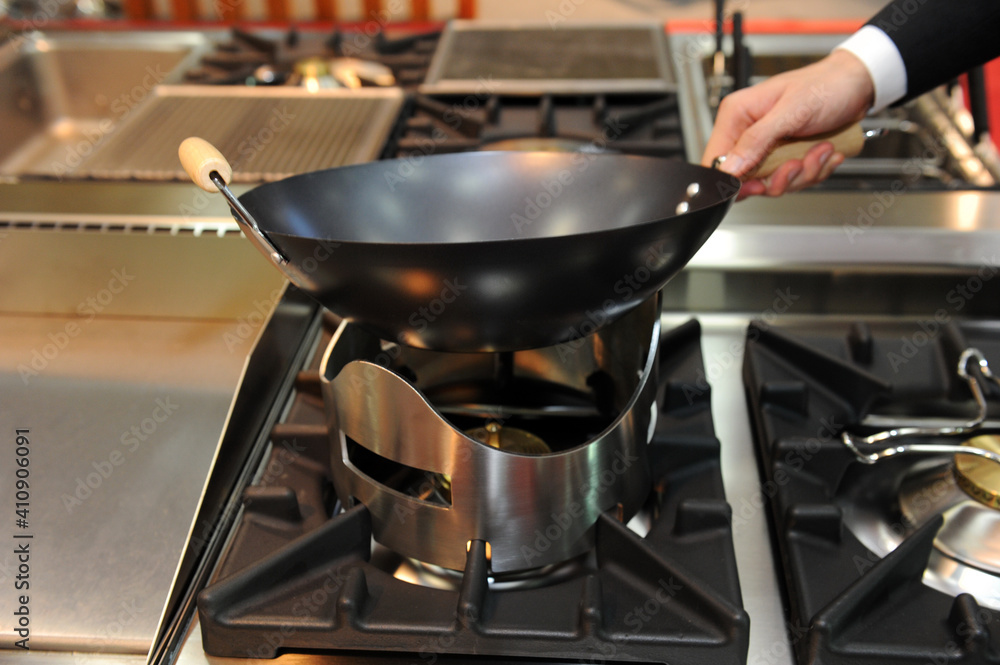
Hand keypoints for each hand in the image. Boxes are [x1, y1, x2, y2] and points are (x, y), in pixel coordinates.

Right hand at [701, 49, 874, 197]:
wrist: (859, 84)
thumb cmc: (826, 85)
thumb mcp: (791, 112)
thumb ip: (756, 140)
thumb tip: (728, 167)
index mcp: (738, 116)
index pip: (716, 160)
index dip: (733, 180)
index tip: (758, 184)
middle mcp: (748, 134)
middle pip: (746, 179)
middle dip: (780, 177)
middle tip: (798, 162)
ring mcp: (767, 147)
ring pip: (773, 183)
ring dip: (803, 173)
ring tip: (820, 149)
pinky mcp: (786, 156)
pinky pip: (793, 180)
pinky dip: (814, 170)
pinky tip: (825, 151)